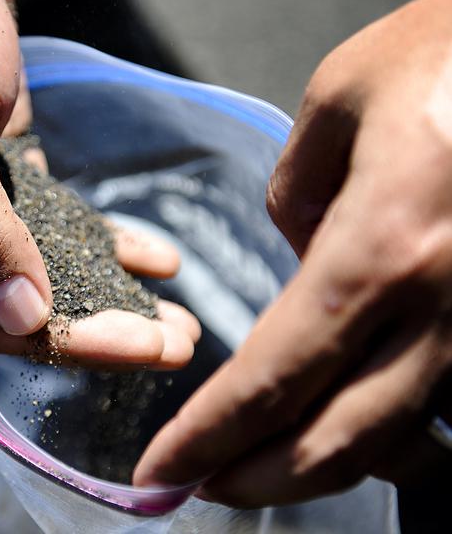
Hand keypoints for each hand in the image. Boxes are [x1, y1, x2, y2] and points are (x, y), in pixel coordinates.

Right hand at [0, 0, 198, 367]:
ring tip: (176, 316)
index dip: (63, 341)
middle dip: (97, 327)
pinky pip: (49, 221)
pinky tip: (152, 257)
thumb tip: (22, 318)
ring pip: (38, 268)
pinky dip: (98, 240)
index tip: (144, 351)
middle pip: (14, 302)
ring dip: (106, 292)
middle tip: (177, 343)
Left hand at [133, 0, 451, 504]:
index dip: (210, 436)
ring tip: (260, 468)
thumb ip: (300, 193)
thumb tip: (301, 251)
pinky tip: (351, 425)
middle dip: (258, 478)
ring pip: (401, 437)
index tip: (163, 470)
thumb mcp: (343, 98)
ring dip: (323, 466)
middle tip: (202, 490)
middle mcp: (446, 304)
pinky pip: (445, 400)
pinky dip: (391, 431)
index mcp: (385, 246)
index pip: (275, 375)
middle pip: (338, 436)